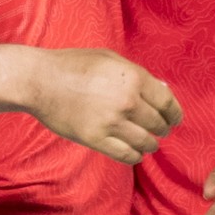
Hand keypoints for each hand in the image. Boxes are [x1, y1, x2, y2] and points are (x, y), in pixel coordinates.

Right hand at [26, 48, 181, 163]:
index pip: (167, 102)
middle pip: (158, 124)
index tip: (175, 120)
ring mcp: (111, 122)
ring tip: (147, 143)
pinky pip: (127, 155)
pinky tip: (134, 152)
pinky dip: (135, 156)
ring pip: (145, 143)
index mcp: (132, 77)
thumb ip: (136, 73)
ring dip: (149, 144)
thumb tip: (162, 89)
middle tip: (160, 131)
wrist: (39, 80)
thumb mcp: (109, 58)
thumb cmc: (73, 65)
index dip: (175, 113)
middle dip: (162, 129)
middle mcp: (127, 100)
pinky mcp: (96, 139)